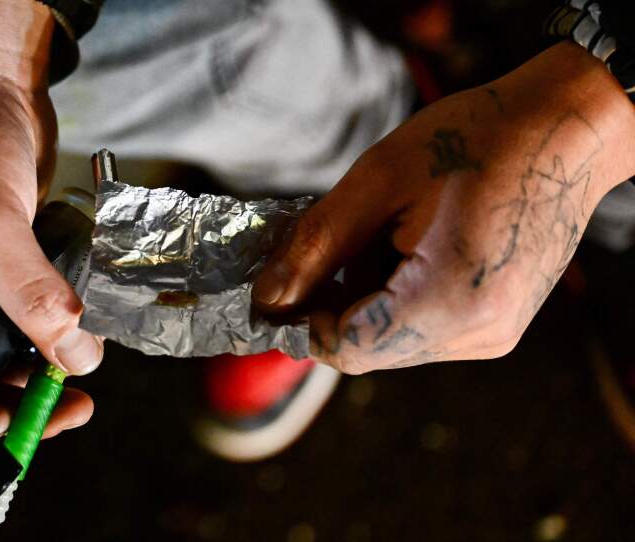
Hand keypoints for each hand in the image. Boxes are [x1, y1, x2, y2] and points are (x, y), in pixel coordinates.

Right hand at [0, 0, 100, 437]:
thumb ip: (29, 298)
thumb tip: (75, 359)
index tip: (21, 426)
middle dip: (16, 393)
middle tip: (70, 400)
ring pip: (0, 346)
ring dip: (40, 360)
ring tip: (82, 366)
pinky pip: (23, 310)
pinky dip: (50, 323)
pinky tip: (82, 327)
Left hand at [254, 42, 634, 373]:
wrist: (567, 128)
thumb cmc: (473, 139)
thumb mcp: (376, 181)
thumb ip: (313, 247)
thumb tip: (265, 300)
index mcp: (449, 301)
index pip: (347, 347)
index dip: (300, 323)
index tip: (274, 287)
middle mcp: (477, 333)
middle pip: (370, 348)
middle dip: (331, 305)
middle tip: (322, 248)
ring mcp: (494, 333)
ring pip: (394, 341)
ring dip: (364, 299)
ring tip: (378, 234)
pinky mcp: (500, 322)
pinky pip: (425, 329)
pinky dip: (397, 298)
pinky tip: (406, 246)